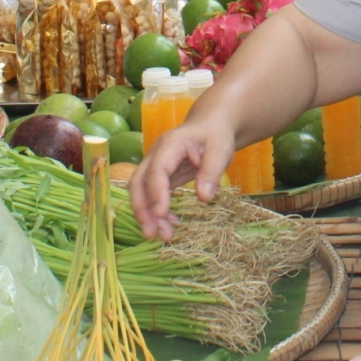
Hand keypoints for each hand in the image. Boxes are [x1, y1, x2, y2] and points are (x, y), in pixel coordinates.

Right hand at [129, 118, 237, 239]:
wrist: (210, 125)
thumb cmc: (216, 135)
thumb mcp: (221, 150)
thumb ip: (212, 172)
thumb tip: (204, 197)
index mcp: (171, 144)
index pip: (157, 170)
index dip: (157, 193)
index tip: (162, 215)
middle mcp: (156, 154)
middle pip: (138, 182)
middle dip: (142, 209)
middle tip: (153, 234)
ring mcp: (154, 164)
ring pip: (140, 191)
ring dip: (147, 214)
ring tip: (163, 235)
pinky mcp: (158, 175)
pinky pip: (150, 194)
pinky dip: (157, 211)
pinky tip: (169, 224)